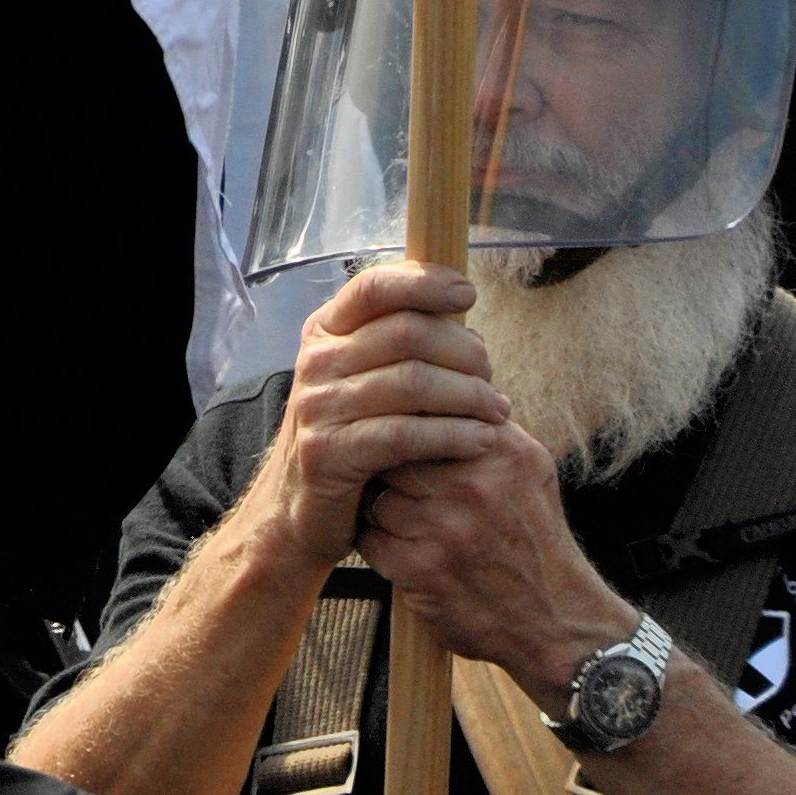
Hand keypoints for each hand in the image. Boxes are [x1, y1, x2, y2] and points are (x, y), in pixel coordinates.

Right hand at [235, 262, 514, 580]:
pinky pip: (406, 434)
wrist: (296, 512)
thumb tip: (461, 314)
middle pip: (406, 332)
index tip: (469, 293)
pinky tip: (481, 441)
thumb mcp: (362, 382)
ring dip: (469, 395)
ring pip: (413, 382)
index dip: (426, 282)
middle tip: (492, 377)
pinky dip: (454, 435)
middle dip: (463, 351)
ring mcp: (319, 406)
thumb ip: (397, 347)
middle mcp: (316, 362)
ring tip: (499, 411)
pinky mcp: (329, 452)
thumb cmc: (348, 441)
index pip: (374, 287)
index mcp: (325, 333)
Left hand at [350, 420, 639, 703]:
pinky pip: (369, 539)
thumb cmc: (534, 540)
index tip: (401, 440)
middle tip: (391, 482)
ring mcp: (444, 528)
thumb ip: (486, 426)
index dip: (405, 429)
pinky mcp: (420, 570)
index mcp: (501, 450)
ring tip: (403, 522)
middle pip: (392, 452)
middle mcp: (473, 485)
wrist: (557, 622)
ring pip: (375, 497)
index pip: (424, 415)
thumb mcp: (529, 470)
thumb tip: (436, 386)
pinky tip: (402, 551)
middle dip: (386, 468)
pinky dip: (378, 545)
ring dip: (379, 509)